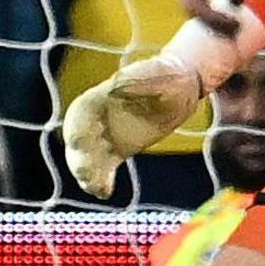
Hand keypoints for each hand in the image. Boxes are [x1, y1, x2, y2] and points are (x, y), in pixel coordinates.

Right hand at [58, 9, 264, 197]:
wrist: (185, 81)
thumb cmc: (176, 74)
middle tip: (87, 172)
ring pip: (88, 150)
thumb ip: (151, 79)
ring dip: (86, 169)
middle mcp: (106, 110)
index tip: (79, 140)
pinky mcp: (120, 143)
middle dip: (79, 152)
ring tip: (96, 186)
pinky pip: (103, 161)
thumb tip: (122, 83)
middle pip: (81, 132)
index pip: (85, 107)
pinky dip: (100, 177)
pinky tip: (104, 191)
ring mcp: (110, 127)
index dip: (80, 125)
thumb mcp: (165, 75)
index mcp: (112, 91)